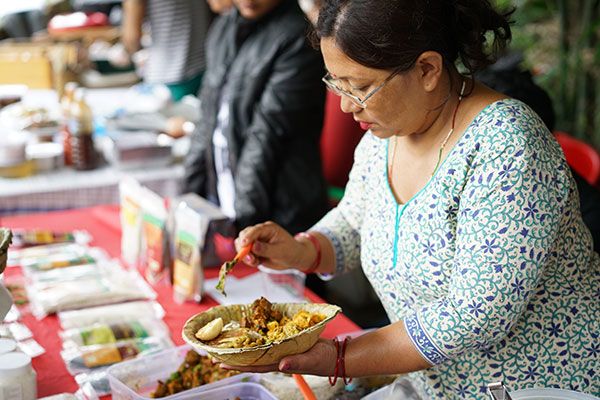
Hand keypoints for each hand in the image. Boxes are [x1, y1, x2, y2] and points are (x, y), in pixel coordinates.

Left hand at [221, 338, 336, 375]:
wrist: (335, 354)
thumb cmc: (324, 360)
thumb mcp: (311, 361)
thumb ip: (297, 363)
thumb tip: (281, 366)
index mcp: (280, 363)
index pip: (254, 365)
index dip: (236, 364)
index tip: (220, 362)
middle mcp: (277, 358)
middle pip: (251, 358)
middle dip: (233, 356)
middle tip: (214, 353)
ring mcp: (281, 351)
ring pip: (258, 349)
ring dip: (243, 346)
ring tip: (228, 343)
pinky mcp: (287, 342)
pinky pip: (269, 339)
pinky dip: (259, 335)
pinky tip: (251, 330)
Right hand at [235, 221, 312, 270]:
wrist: (294, 258)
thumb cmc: (290, 251)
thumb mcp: (281, 251)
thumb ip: (267, 249)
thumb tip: (253, 246)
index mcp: (268, 228)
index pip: (255, 230)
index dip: (248, 236)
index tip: (244, 244)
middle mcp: (260, 233)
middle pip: (244, 236)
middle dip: (243, 247)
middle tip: (250, 258)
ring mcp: (256, 242)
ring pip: (241, 245)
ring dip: (245, 255)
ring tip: (255, 262)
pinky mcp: (254, 251)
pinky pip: (245, 254)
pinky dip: (248, 260)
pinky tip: (257, 263)